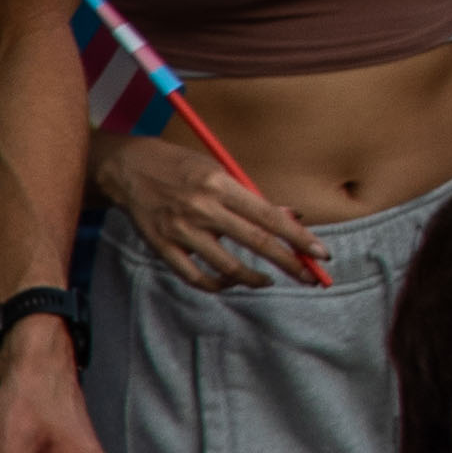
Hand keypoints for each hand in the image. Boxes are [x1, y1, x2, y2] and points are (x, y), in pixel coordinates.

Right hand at [93, 128, 320, 291]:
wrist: (129, 170)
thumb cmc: (185, 168)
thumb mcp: (222, 171)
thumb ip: (253, 198)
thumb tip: (292, 218)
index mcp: (222, 185)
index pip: (270, 216)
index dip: (299, 237)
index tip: (321, 253)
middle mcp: (202, 208)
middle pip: (255, 242)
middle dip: (289, 263)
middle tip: (311, 277)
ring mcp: (180, 231)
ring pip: (227, 266)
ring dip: (254, 279)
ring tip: (269, 280)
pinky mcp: (162, 247)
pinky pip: (195, 276)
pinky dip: (217, 284)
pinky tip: (232, 282)